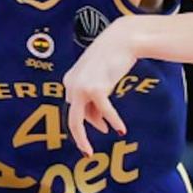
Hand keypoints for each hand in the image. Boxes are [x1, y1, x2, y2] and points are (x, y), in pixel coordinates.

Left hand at [62, 20, 137, 156]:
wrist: (122, 40)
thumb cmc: (113, 55)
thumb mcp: (100, 76)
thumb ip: (95, 94)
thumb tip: (99, 120)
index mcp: (70, 80)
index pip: (77, 107)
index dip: (90, 119)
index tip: (103, 128)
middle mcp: (71, 85)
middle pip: (74, 118)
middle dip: (81, 136)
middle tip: (87, 152)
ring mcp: (81, 88)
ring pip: (82, 119)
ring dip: (99, 128)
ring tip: (113, 134)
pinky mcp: (95, 89)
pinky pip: (104, 112)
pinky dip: (113, 121)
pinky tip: (121, 129)